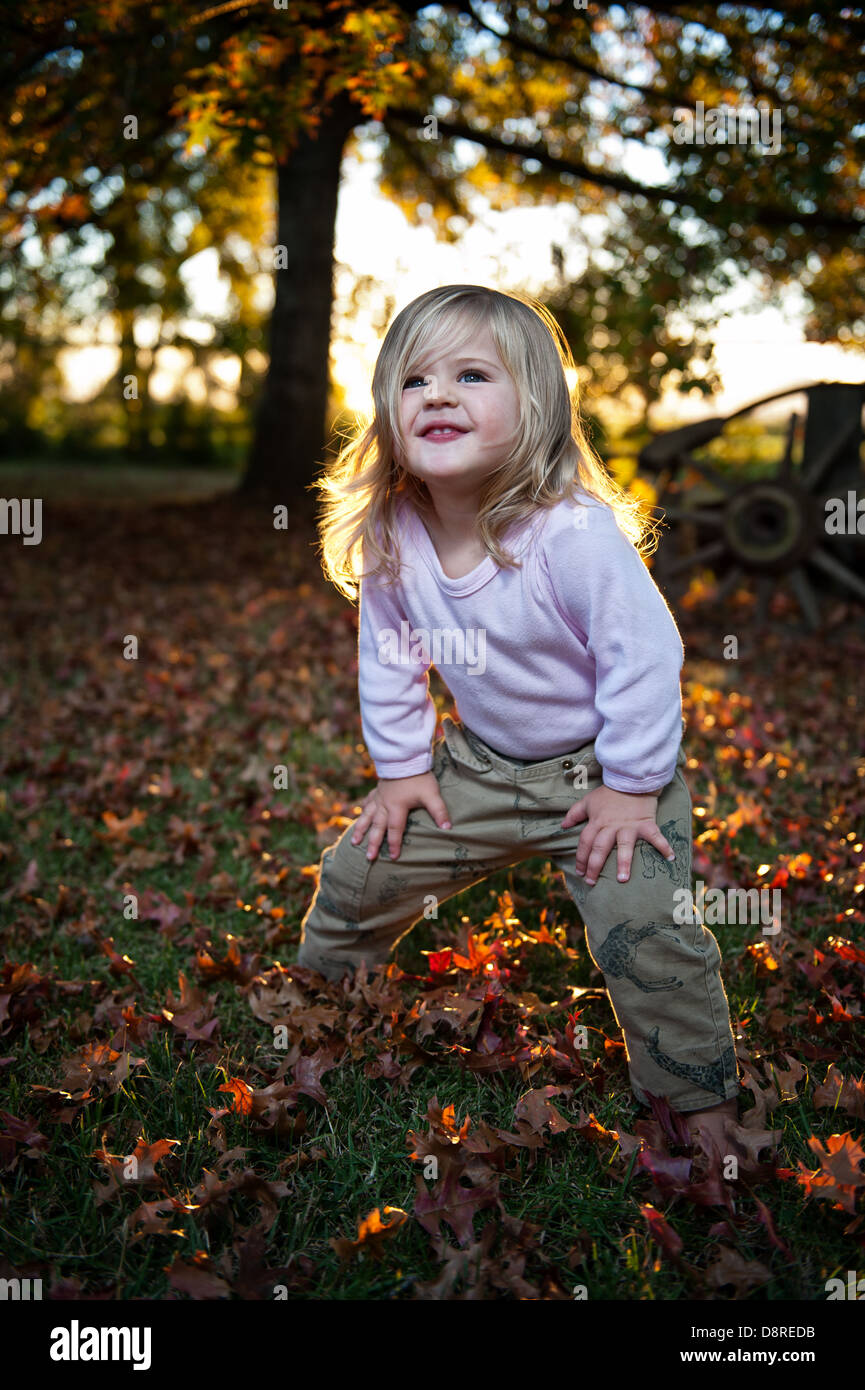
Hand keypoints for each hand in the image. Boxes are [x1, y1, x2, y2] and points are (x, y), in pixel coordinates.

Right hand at [350, 771, 450, 861]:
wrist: (405, 757)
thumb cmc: (419, 777)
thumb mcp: (431, 794)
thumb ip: (439, 811)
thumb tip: (447, 828)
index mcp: (397, 807)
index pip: (395, 830)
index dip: (394, 844)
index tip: (393, 857)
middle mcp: (384, 804)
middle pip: (377, 827)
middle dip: (373, 843)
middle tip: (369, 857)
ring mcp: (379, 796)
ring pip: (367, 816)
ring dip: (361, 830)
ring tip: (354, 842)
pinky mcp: (378, 789)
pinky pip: (368, 802)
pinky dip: (363, 810)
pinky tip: (360, 815)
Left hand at [560, 784, 674, 885]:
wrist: (631, 779)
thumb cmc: (609, 792)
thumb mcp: (588, 801)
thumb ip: (574, 814)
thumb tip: (563, 826)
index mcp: (597, 822)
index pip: (585, 842)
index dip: (581, 858)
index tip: (580, 872)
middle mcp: (611, 826)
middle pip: (600, 848)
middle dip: (594, 866)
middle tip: (592, 882)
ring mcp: (629, 826)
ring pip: (624, 846)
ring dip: (623, 863)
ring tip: (621, 880)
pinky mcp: (645, 823)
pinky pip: (655, 837)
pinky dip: (664, 846)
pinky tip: (670, 858)